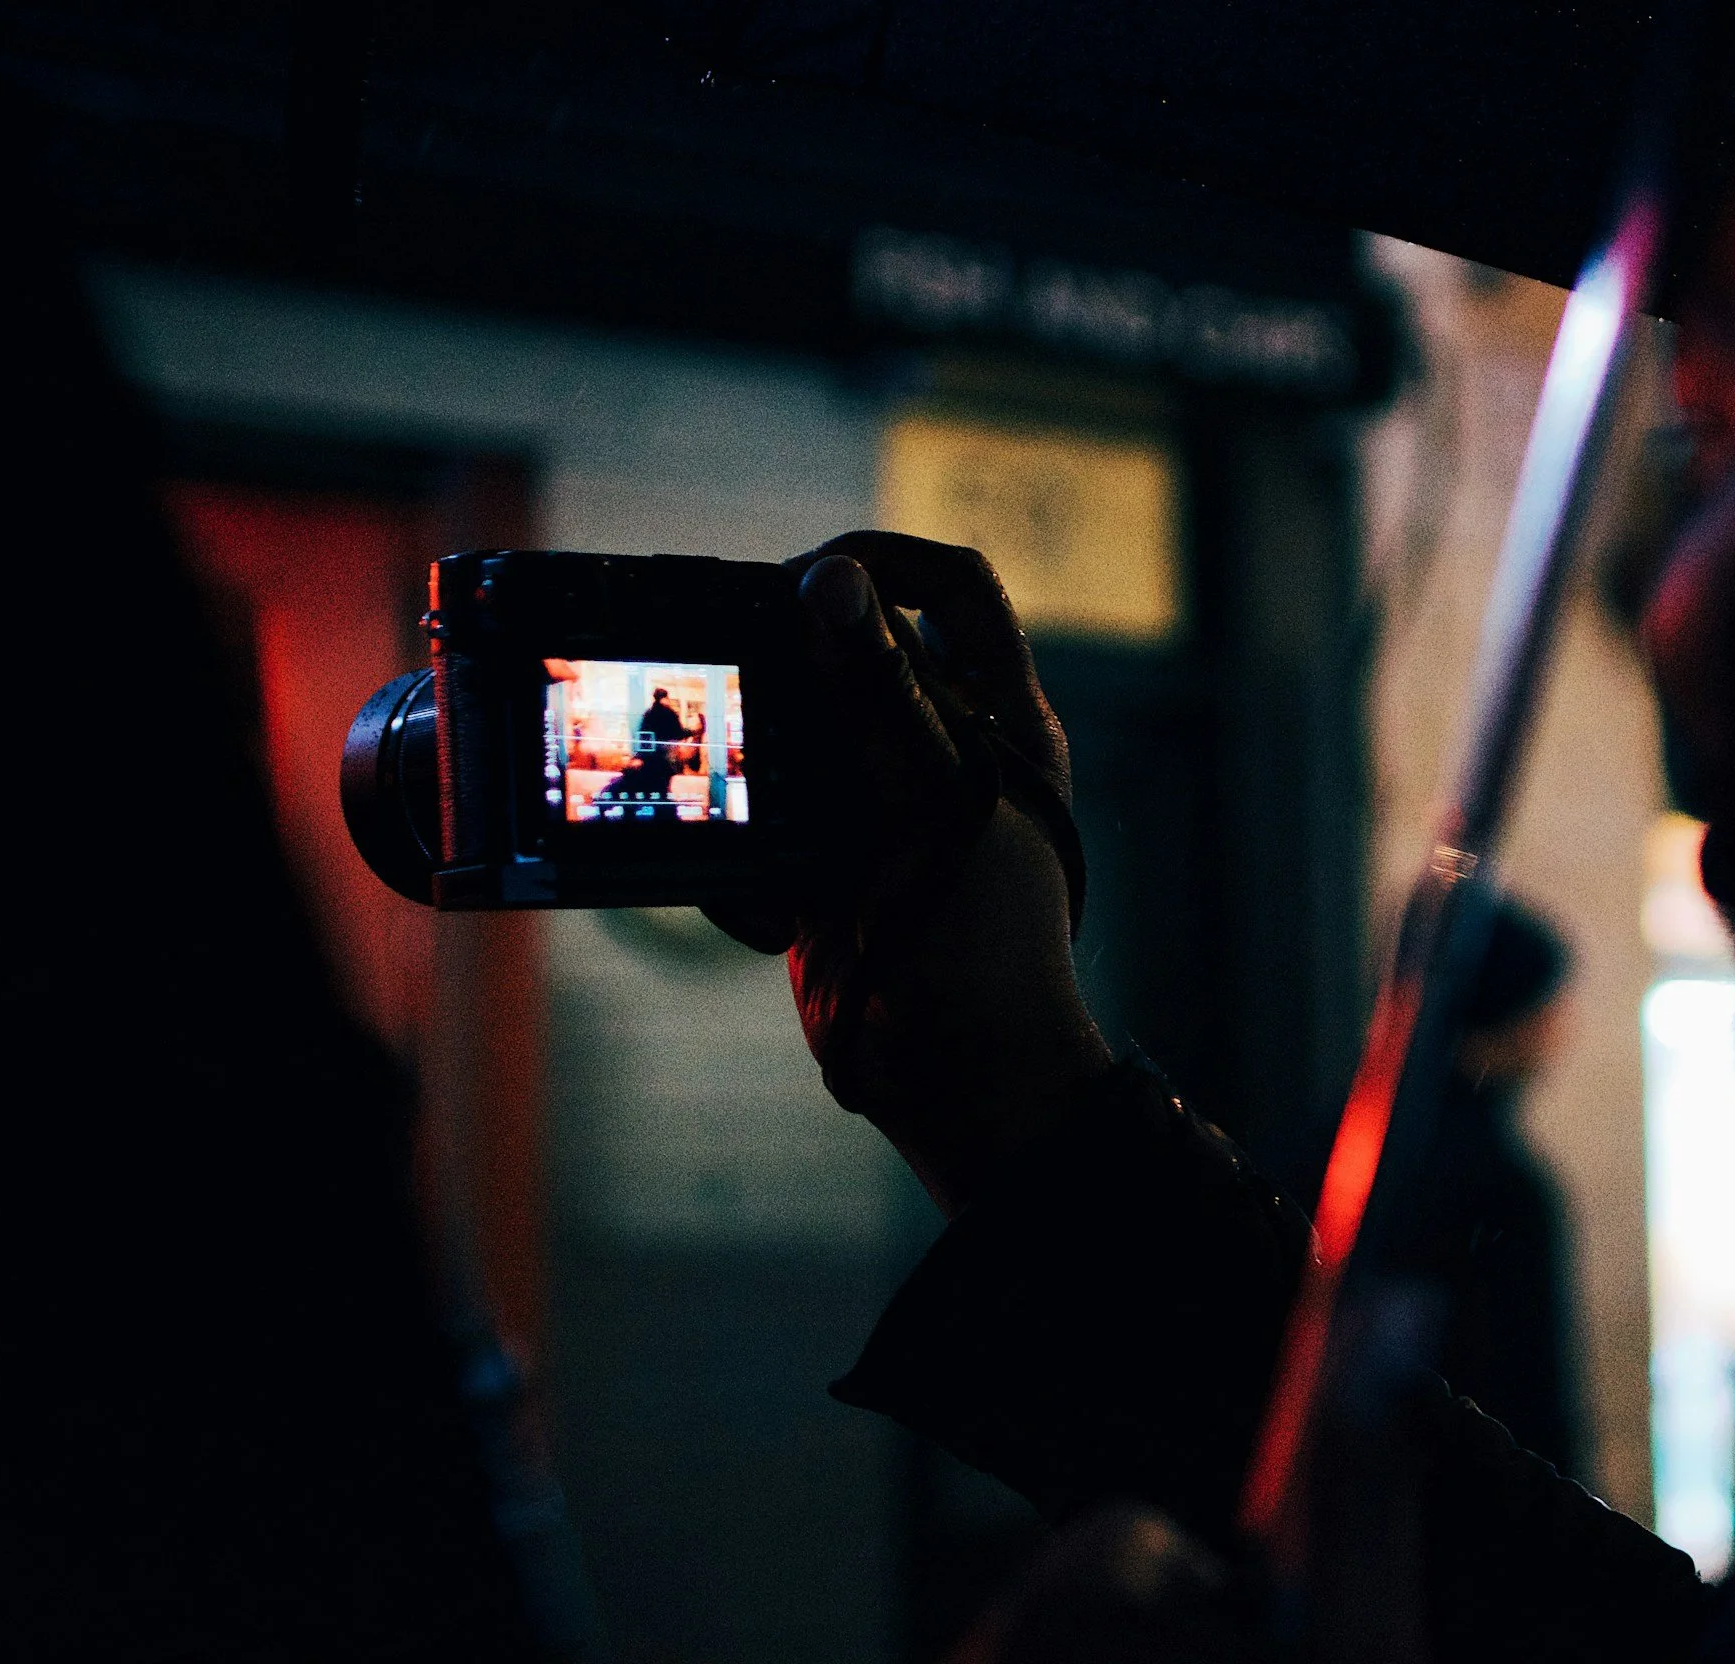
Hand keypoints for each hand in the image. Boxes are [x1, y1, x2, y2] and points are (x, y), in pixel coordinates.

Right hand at [709, 531, 1110, 1213]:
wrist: (965, 1086)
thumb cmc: (986, 944)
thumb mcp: (930, 798)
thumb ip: (876, 690)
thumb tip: (830, 579)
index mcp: (999, 720)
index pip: (952, 589)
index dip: (888, 560)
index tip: (811, 580)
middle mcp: (938, 752)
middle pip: (845, 657)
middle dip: (784, 682)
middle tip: (735, 698)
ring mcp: (876, 814)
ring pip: (785, 745)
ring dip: (753, 785)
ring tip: (761, 839)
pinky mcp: (824, 875)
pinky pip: (758, 834)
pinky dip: (745, 871)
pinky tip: (771, 919)